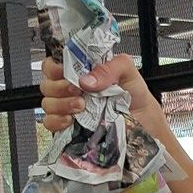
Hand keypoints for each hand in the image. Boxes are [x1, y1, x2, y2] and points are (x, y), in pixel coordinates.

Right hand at [39, 51, 156, 133]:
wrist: (145, 127)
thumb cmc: (135, 99)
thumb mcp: (128, 72)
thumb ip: (110, 67)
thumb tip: (86, 80)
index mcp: (82, 72)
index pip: (55, 63)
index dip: (54, 66)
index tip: (65, 71)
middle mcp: (72, 89)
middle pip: (47, 83)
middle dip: (59, 86)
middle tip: (78, 90)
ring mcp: (69, 109)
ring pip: (47, 103)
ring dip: (61, 104)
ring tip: (81, 106)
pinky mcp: (69, 129)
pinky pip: (50, 124)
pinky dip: (56, 121)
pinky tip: (71, 120)